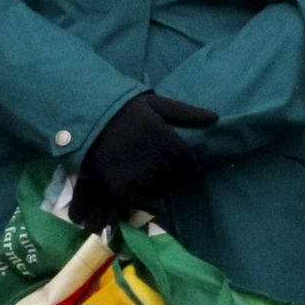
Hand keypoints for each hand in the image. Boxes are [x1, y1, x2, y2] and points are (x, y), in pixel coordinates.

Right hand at [71, 93, 217, 230]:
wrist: (89, 119)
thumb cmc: (125, 110)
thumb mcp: (156, 103)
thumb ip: (185, 113)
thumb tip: (215, 118)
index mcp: (164, 138)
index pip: (189, 162)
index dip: (190, 167)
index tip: (186, 167)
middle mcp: (153, 158)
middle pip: (174, 177)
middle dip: (171, 174)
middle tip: (160, 167)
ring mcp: (136, 174)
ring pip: (160, 189)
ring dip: (158, 185)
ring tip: (148, 175)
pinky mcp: (120, 187)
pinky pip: (142, 201)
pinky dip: (146, 200)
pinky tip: (142, 191)